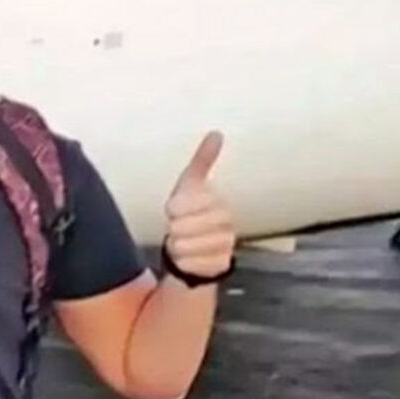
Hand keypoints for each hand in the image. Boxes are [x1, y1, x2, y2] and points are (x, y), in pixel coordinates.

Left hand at [164, 131, 235, 279]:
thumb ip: (203, 161)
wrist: (199, 244)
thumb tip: (216, 133)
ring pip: (182, 245)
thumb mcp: (191, 185)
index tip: (175, 210)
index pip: (179, 205)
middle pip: (180, 227)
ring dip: (176, 246)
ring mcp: (225, 245)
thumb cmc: (192, 211)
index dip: (172, 209)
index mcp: (218, 201)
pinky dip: (183, 262)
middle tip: (180, 228)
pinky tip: (189, 257)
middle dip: (174, 228)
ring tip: (185, 241)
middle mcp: (226, 222)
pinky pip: (189, 264)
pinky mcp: (221, 265)